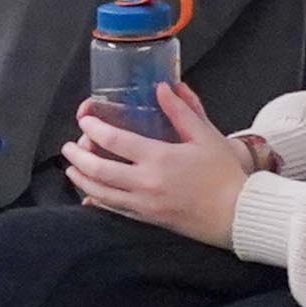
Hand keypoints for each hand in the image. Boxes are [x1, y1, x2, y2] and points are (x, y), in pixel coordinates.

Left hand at [65, 83, 242, 243]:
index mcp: (158, 158)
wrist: (238, 215)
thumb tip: (162, 87)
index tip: (84, 120)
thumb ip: (181, 111)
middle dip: (78, 156)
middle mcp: (145, 182)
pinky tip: (90, 197)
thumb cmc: (224, 174)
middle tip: (67, 147)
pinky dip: (98, 202)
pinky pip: (115, 211)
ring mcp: (144, 204)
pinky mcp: (148, 220)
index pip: (114, 141)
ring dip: (82, 179)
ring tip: (71, 168)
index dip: (93, 128)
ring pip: (101, 192)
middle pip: (99, 169)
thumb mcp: (206, 136)